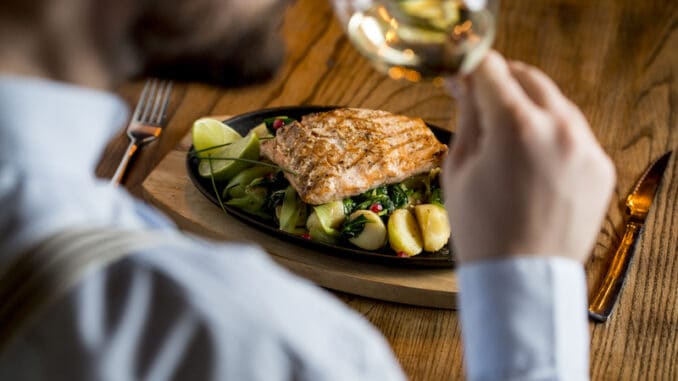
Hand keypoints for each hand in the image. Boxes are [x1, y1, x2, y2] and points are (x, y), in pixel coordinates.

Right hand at [442, 51, 615, 264]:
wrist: (521, 278)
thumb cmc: (481, 229)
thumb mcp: (459, 168)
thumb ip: (468, 115)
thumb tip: (466, 82)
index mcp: (516, 127)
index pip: (492, 69)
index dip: (471, 68)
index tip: (461, 77)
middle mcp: (558, 128)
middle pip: (529, 77)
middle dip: (502, 82)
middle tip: (481, 100)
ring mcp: (585, 147)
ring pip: (554, 102)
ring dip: (528, 107)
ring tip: (507, 139)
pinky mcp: (600, 166)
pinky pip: (572, 133)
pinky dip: (550, 135)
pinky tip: (531, 162)